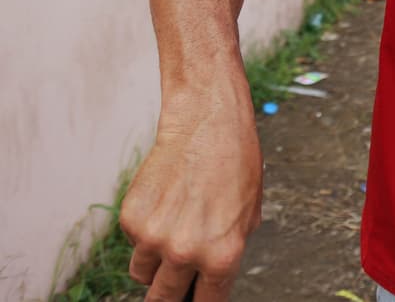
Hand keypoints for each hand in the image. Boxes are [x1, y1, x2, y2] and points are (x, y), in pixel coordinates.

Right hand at [119, 92, 262, 300]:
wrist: (206, 124)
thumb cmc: (234, 162)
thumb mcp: (249, 212)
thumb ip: (230, 248)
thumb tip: (212, 275)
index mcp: (222, 254)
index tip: (198, 300)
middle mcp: (185, 252)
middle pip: (164, 300)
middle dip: (170, 297)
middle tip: (175, 288)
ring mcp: (154, 237)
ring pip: (143, 274)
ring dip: (155, 263)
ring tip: (173, 229)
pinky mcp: (131, 219)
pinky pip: (134, 242)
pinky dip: (145, 231)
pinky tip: (165, 203)